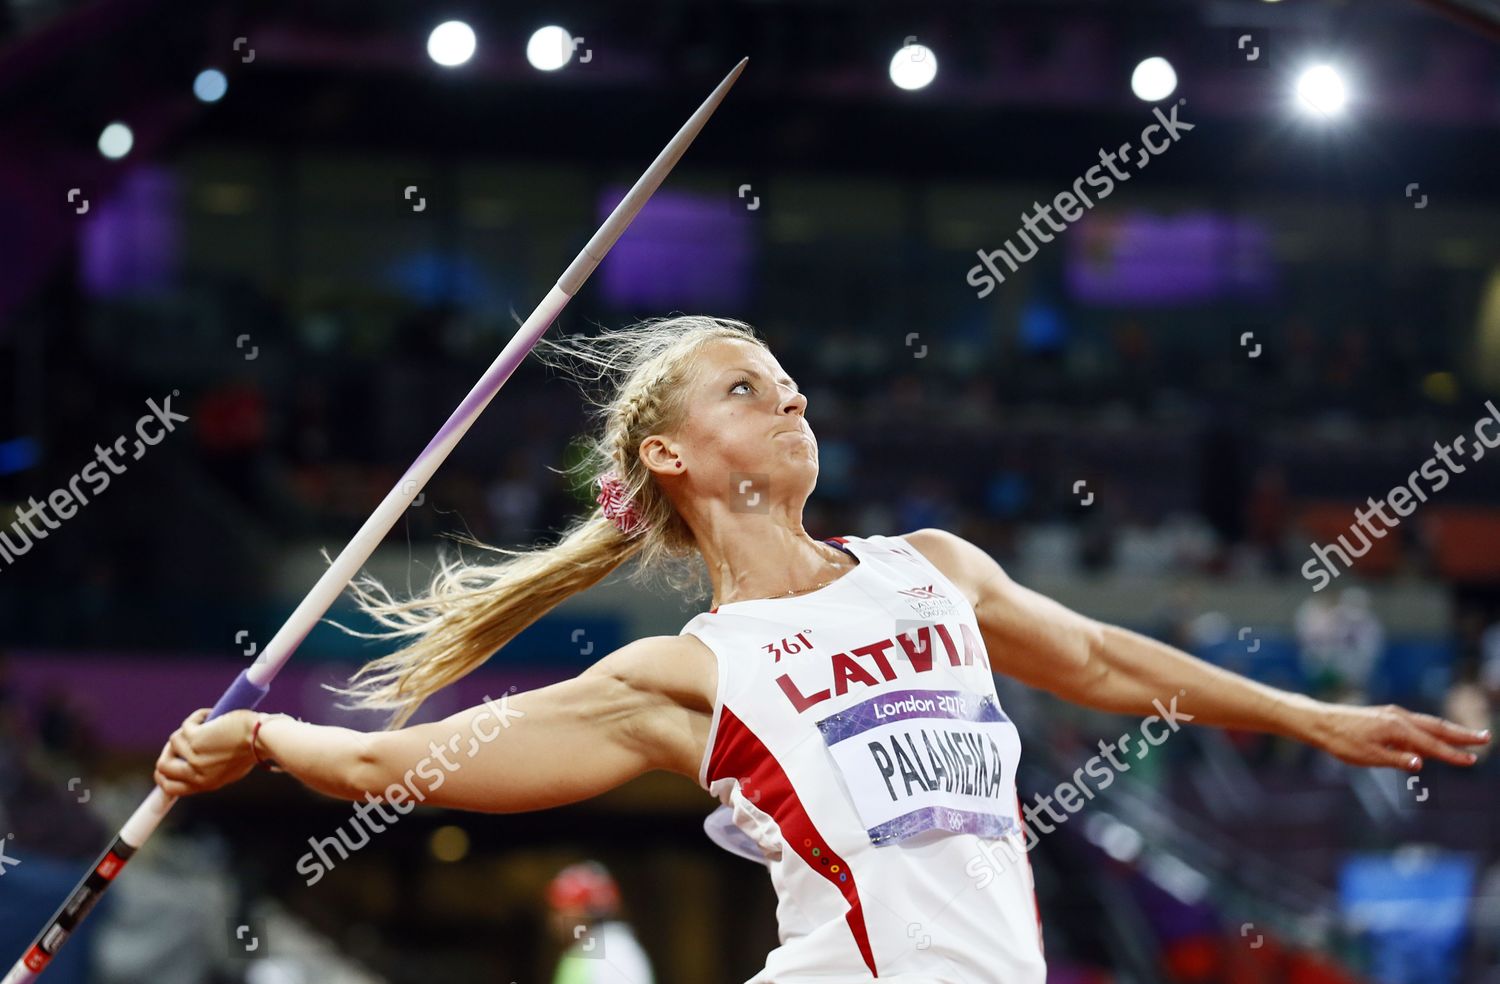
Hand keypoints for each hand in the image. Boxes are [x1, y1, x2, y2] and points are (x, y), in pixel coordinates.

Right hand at [153, 708, 258, 796]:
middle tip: (182, 739)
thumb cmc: (253, 750)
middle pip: (162, 768)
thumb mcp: (229, 769)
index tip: (163, 767)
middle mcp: (196, 774)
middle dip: (168, 752)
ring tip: (209, 723)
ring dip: (189, 730)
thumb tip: (189, 763)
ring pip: (173, 742)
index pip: (170, 789)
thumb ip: (209, 771)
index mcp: (204, 784)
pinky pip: (186, 725)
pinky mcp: (195, 739)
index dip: (162, 778)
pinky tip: (211, 714)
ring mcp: (194, 757)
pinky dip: (197, 717)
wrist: (265, 739)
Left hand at [1307, 701, 1489, 769]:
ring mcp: (1394, 715)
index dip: (1452, 755)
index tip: (1472, 760)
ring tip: (1469, 736)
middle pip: (1437, 728)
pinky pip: (1416, 723)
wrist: (1321, 722)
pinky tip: (1435, 737)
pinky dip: (1431, 730)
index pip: (1431, 745)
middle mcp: (1399, 718)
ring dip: (1450, 730)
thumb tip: (1420, 763)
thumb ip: (1396, 760)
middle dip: (1462, 735)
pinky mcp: (1387, 716)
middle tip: (1486, 738)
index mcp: (1397, 729)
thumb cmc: (1342, 742)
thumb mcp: (1368, 757)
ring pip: (1428, 723)